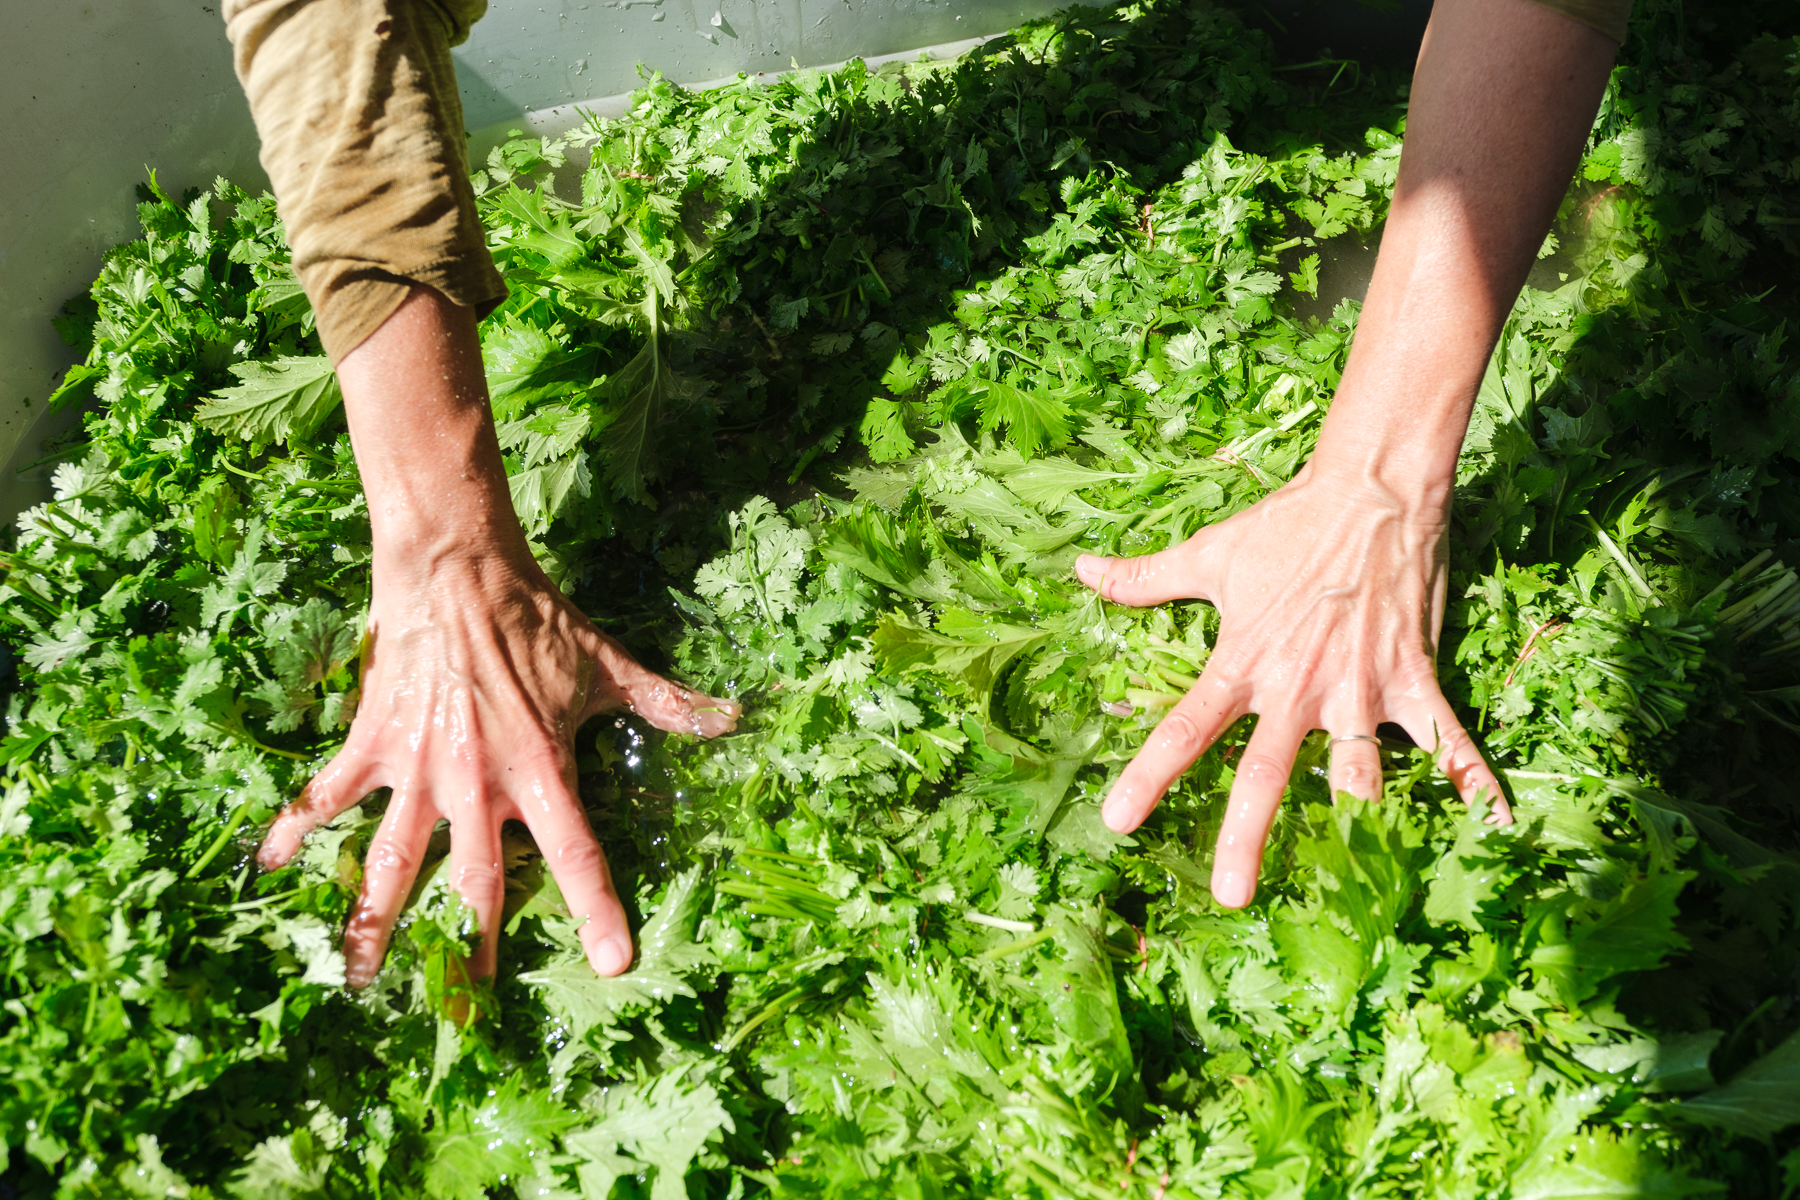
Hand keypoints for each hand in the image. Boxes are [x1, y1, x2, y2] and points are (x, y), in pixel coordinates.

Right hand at [257, 551, 737, 985]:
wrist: (458, 572)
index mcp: (541, 769)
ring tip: (359, 979)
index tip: (614, 963)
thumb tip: (732, 718)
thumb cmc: (536, 620)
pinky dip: (295, 829)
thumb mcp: (607, 664)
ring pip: (394, 862)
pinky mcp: (374, 745)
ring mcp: (420, 770)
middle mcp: (478, 784)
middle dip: (473, 949)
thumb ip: (666, 702)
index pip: (578, 855)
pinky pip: (328, 797)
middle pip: (477, 884)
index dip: (598, 911)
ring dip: (375, 921)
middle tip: (468, 1010)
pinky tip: (266, 869)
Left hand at [1075, 456, 1507, 908]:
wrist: (1371, 491)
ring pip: (1358, 769)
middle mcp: (1297, 686)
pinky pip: (1447, 740)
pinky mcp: (1412, 678)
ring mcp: (1358, 687)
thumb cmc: (1287, 524)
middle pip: (1266, 773)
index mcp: (1243, 662)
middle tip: (1230, 895)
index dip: (1149, 774)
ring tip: (1366, 878)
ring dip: (1361, 820)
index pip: (1186, 727)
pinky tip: (1495, 825)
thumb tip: (1081, 571)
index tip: (1120, 821)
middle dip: (1247, 835)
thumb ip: (1145, 577)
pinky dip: (1474, 779)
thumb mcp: (1210, 554)